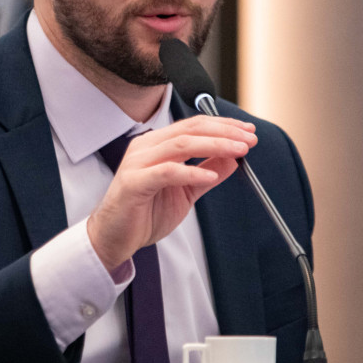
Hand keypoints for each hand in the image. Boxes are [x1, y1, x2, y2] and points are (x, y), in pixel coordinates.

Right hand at [87, 115, 256, 270]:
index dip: (223, 126)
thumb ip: (206, 174)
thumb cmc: (143, 213)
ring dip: (214, 145)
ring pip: (180, 144)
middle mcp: (146, 147)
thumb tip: (233, 159)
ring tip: (237, 151)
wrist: (114, 237)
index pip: (193, 126)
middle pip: (190, 130)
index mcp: (156, 145)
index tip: (247, 132)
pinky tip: (210, 174)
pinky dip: (191, 172)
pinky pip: (166, 172)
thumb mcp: (185, 192)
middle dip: (224, 132)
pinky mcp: (133, 182)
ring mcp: (137, 162)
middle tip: (248, 139)